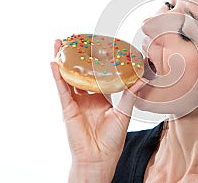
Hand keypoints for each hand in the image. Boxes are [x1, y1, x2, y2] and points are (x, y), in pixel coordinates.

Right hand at [50, 39, 146, 181]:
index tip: (97, 46)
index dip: (96, 61)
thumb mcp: (123, 114)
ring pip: (68, 77)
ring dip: (63, 61)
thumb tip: (143, 79)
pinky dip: (58, 77)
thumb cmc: (112, 140)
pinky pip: (62, 90)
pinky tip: (54, 64)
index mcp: (101, 97)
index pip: (98, 75)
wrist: (99, 159)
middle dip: (76, 57)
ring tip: (60, 44)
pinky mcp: (67, 109)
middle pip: (80, 73)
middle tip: (75, 39)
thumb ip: (130, 96)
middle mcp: (87, 97)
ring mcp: (76, 102)